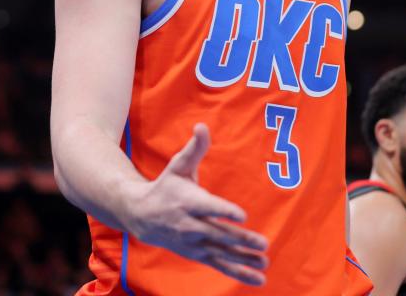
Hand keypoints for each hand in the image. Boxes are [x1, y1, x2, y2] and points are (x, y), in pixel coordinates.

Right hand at [123, 124, 269, 285]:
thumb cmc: (166, 187)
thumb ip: (194, 148)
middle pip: (219, 233)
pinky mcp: (198, 254)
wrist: (141, 215)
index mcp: (189, 201)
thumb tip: (202, 126)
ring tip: (264, 264)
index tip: (242, 215)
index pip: (208, 207)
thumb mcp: (177, 166)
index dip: (224, 211)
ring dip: (243, 260)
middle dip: (240, 240)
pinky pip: (220, 265)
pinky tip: (259, 280)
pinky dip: (238, 273)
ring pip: (221, 253)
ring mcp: (194, 243)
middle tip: (262, 243)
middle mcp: (191, 225)